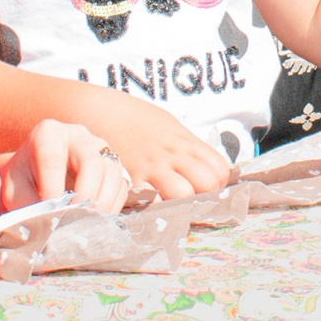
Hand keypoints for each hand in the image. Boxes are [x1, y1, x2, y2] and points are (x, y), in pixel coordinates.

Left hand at [1, 118, 130, 214]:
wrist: (34, 178)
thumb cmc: (23, 181)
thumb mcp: (14, 189)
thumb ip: (29, 203)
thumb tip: (49, 223)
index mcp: (48, 133)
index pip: (52, 158)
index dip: (52, 187)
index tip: (49, 212)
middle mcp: (78, 136)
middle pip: (91, 160)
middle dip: (85, 193)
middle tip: (75, 218)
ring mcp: (100, 149)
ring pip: (112, 172)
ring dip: (102, 202)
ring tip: (88, 223)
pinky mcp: (114, 166)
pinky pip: (121, 185)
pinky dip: (112, 206)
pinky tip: (98, 221)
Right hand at [82, 92, 234, 200]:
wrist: (101, 112)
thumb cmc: (138, 123)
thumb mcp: (171, 130)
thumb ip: (189, 151)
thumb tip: (209, 174)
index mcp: (185, 143)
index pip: (219, 170)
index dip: (217, 184)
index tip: (205, 188)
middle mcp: (173, 155)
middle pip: (208, 184)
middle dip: (204, 197)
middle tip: (191, 201)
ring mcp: (152, 168)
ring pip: (183, 196)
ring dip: (180, 205)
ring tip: (170, 205)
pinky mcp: (131, 179)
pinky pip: (151, 203)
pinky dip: (154, 209)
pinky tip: (149, 205)